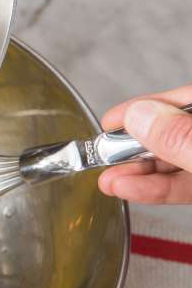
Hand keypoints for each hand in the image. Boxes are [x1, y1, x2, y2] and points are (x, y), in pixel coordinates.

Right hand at [98, 85, 191, 203]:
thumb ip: (180, 136)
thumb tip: (139, 116)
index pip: (181, 99)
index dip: (143, 108)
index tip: (110, 121)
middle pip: (172, 131)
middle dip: (134, 146)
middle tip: (104, 154)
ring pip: (174, 160)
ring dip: (138, 172)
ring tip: (109, 179)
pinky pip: (183, 184)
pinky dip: (155, 188)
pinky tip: (129, 188)